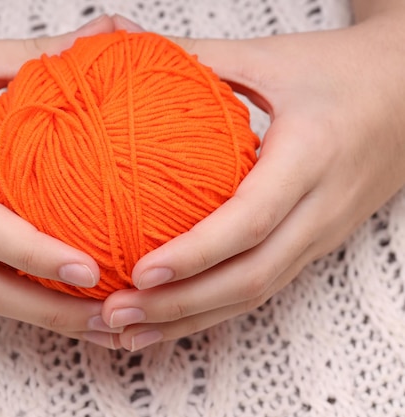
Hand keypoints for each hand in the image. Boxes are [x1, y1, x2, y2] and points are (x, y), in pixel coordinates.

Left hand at [104, 12, 404, 350]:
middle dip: (181, 305)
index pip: (251, 219)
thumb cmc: (341, 72)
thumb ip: (203, 59)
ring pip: (255, 295)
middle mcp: (320, 208)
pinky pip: (261, 288)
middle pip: (251, 277)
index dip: (196, 253)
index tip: (142, 271)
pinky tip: (171, 318)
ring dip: (191, 320)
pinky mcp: (313, 245)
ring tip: (129, 332)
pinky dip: (213, 310)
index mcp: (311, 156)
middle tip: (118, 313)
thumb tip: (130, 46)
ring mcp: (320, 235)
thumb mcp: (272, 58)